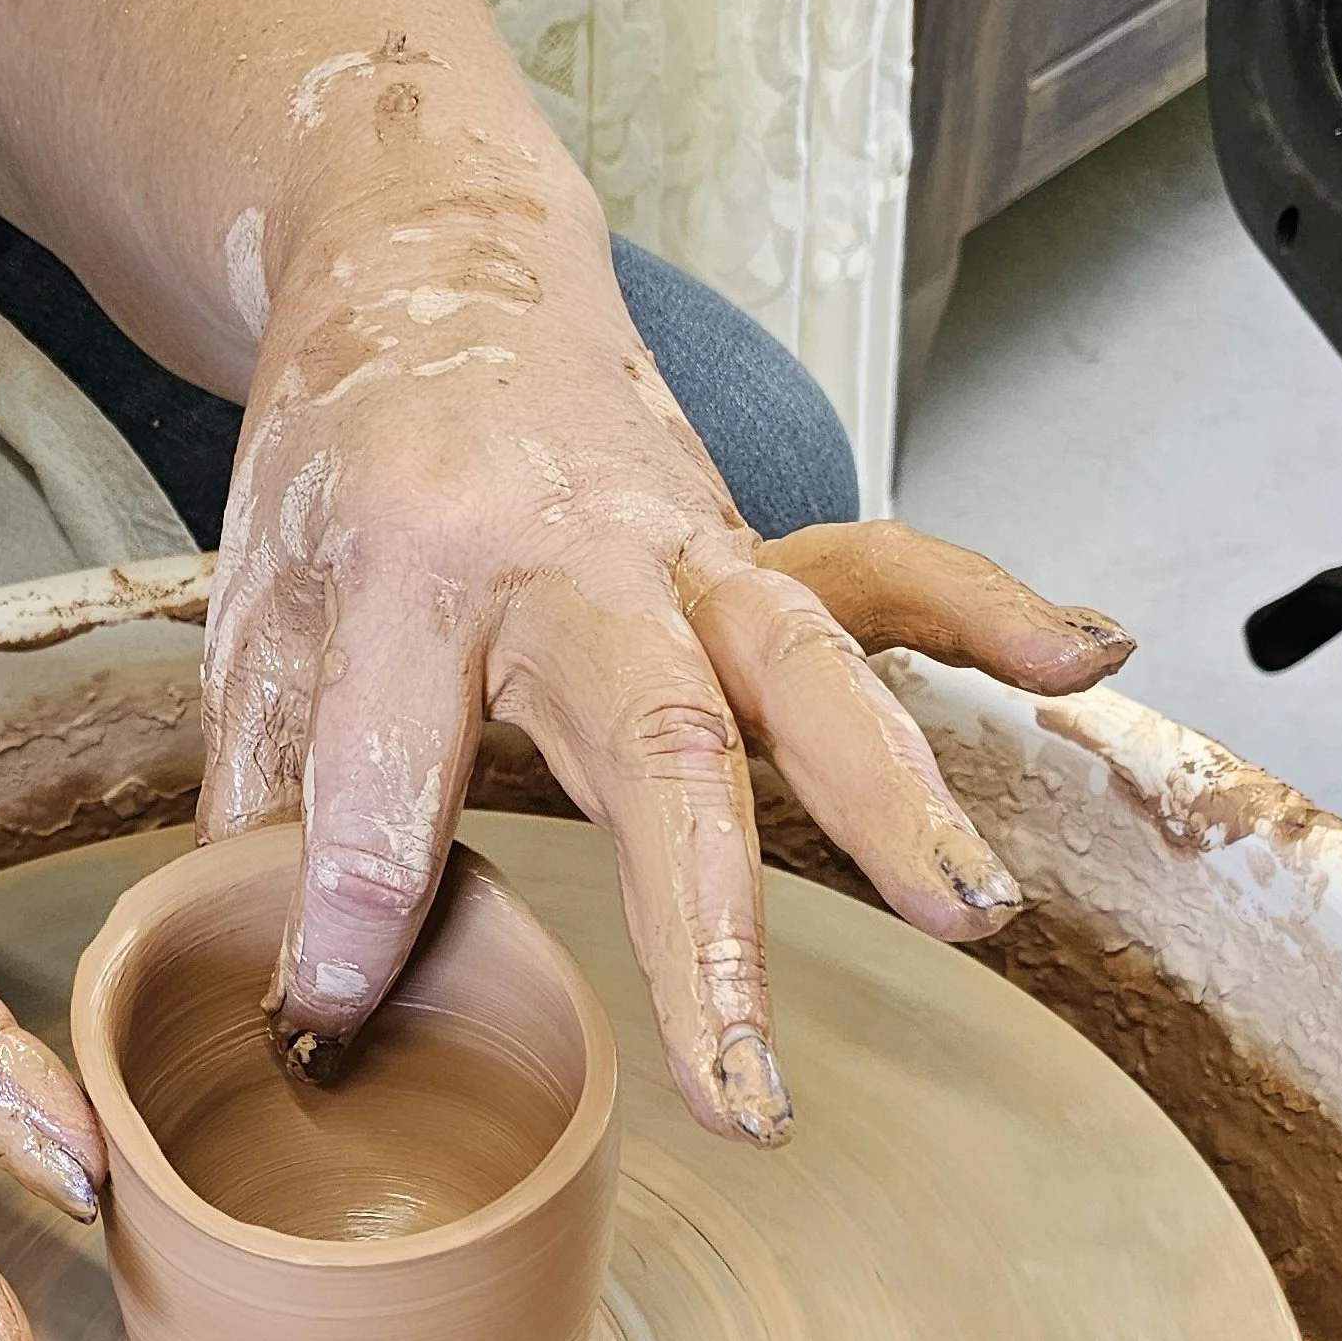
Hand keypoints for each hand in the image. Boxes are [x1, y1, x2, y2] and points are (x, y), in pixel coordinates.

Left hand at [198, 113, 1131, 1142]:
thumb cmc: (342, 455)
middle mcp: (572, 553)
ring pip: (806, 674)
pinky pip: (887, 573)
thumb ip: (267, 801)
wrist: (426, 252)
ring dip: (893, 803)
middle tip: (744, 1089)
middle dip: (709, 928)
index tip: (325, 1031)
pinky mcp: (750, 546)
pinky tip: (1089, 661)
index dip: (352, 919)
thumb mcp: (252, 617)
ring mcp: (685, 548)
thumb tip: (290, 1007)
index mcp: (410, 560)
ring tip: (968, 918)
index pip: (384, 773)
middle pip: (655, 746)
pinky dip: (992, 609)